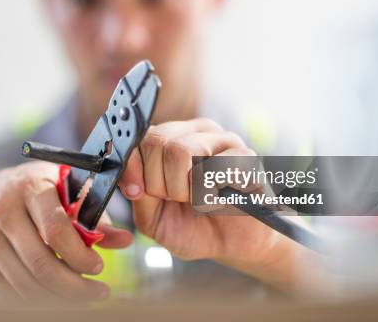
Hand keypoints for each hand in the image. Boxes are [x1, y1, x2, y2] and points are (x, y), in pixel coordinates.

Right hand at [0, 161, 131, 300]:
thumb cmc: (31, 191)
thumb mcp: (61, 188)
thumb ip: (94, 214)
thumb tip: (125, 240)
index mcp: (31, 187)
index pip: (56, 229)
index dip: (80, 255)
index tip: (99, 267)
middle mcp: (5, 211)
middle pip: (41, 263)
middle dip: (75, 286)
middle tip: (99, 292)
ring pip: (27, 283)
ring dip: (60, 296)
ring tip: (83, 295)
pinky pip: (13, 290)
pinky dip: (39, 297)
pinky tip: (57, 293)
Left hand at [119, 118, 305, 289]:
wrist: (234, 246)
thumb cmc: (192, 227)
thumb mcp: (153, 218)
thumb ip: (138, 193)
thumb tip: (130, 177)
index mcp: (170, 139)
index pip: (141, 137)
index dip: (134, 168)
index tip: (138, 193)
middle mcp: (196, 132)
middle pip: (158, 142)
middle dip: (160, 184)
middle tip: (178, 200)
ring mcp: (224, 140)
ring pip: (181, 151)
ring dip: (184, 190)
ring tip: (198, 202)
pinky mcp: (247, 157)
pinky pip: (213, 169)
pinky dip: (208, 196)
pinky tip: (217, 202)